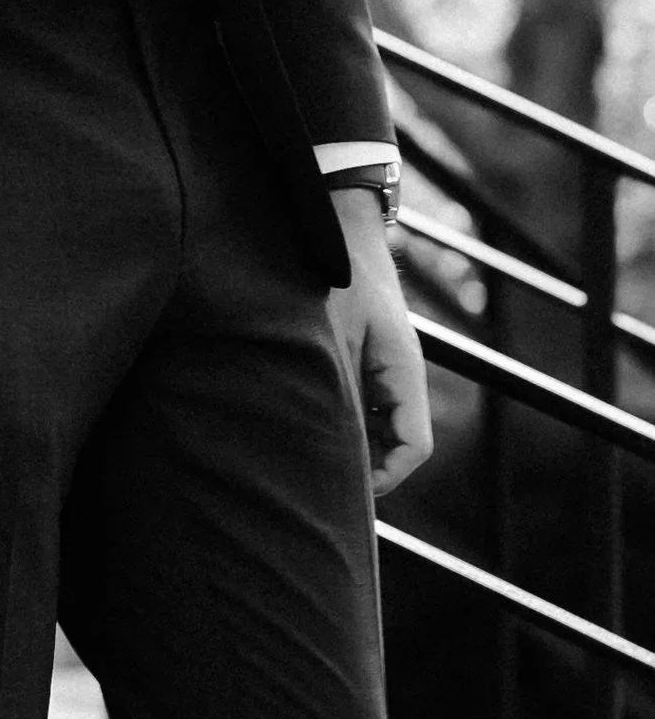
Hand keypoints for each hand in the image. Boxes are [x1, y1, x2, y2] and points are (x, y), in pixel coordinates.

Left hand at [326, 188, 431, 496]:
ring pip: (377, 423)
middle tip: (319, 485)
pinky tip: (305, 423)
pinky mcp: (360, 355)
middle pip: (395, 441)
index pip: (414, 446)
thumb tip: (330, 450)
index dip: (386, 478)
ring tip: (306, 457)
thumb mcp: (330, 341)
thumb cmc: (331, 278)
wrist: (333, 225)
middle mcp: (399, 372)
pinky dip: (341, 419)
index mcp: (404, 371)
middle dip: (364, 467)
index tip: (348, 493)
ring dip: (350, 442)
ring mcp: (381, 364)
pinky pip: (360, 402)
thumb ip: (337, 394)